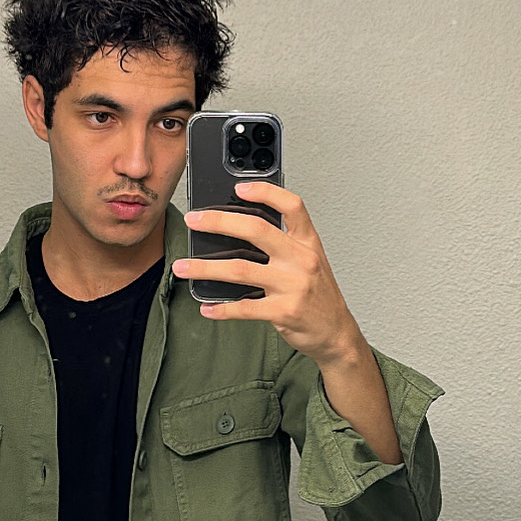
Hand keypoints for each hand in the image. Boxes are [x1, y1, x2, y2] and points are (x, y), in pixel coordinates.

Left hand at [172, 183, 363, 368]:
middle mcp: (301, 260)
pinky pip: (244, 308)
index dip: (266, 192)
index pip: (292, 206)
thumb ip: (284, 243)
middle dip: (218, 222)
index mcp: (308, 242)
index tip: (239, 188)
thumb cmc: (319, 295)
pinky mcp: (284, 312)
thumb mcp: (310, 261)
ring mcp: (293, 286)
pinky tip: (207, 307)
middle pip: (256, 229)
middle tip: (194, 221)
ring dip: (205, 268)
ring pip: (240, 269)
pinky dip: (221, 309)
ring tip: (183, 267)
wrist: (337, 333)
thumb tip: (239, 229)